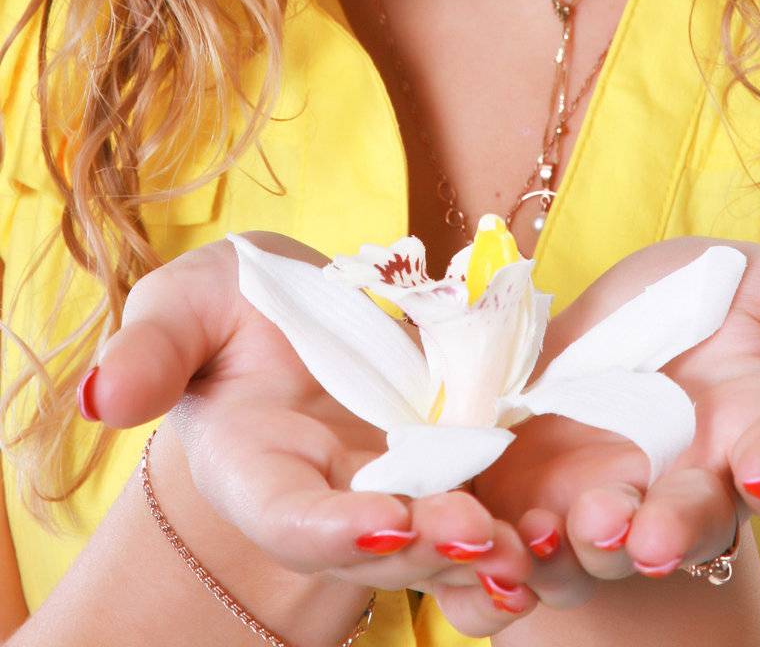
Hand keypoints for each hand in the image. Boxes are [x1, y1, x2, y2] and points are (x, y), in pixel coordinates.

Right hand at [84, 232, 540, 635]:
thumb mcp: (185, 305)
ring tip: (529, 553)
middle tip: (481, 541)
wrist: (299, 312)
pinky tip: (556, 525)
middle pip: (380, 538)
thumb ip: (153, 348)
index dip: (331, 527)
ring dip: (484, 553)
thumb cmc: (230, 310)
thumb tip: (105, 393)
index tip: (380, 525)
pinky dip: (520, 519)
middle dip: (428, 546)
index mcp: (259, 467)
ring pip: (441, 535)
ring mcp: (398, 481)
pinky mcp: (453, 458)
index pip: (289, 513)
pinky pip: (489, 498)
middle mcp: (332, 493)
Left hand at [471, 235, 759, 606]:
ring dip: (571, 554)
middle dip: (665, 531)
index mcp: (759, 445)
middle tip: (643, 532)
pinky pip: (508, 551)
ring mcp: (604, 505)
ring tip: (547, 535)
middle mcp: (686, 493)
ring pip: (593, 554)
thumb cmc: (718, 301)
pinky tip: (470, 543)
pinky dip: (487, 560)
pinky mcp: (526, 501)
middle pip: (684, 528)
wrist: (620, 317)